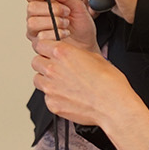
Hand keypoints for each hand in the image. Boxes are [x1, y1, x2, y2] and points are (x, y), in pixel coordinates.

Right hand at [24, 0, 98, 56]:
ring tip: (66, 24)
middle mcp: (35, 17)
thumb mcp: (77, 6)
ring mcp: (35, 32)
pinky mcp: (38, 45)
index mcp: (41, 4)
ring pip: (33, 23)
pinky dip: (55, 34)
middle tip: (66, 12)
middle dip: (51, 9)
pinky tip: (65, 33)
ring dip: (53, 22)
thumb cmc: (80, 26)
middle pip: (31, 8)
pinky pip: (40, 37)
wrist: (86, 44)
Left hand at [31, 38, 148, 149]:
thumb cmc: (108, 83)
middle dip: (44, 63)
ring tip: (60, 83)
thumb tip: (72, 56)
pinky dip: (53, 96)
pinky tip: (67, 96)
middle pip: (36, 62)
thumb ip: (76, 54)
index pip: (41, 44)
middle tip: (55, 68)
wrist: (112, 105)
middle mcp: (53, 69)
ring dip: (46, 80)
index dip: (46, 48)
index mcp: (62, 53)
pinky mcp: (52, 104)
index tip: (50, 52)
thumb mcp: (94, 57)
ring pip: (38, 80)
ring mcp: (50, 88)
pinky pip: (46, 97)